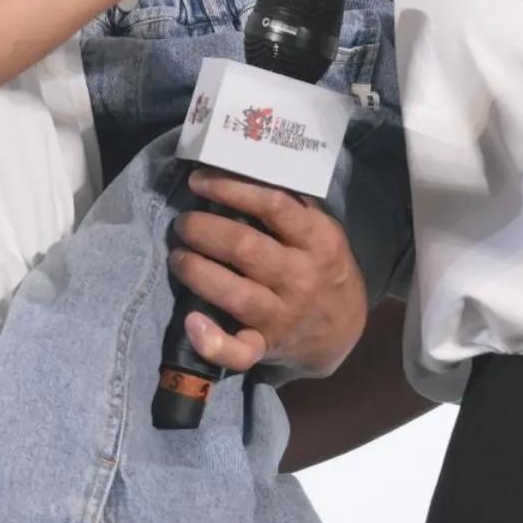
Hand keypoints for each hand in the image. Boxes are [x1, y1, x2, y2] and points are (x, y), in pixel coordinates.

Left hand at [168, 170, 367, 376]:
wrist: (344, 329)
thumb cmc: (323, 266)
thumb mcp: (323, 230)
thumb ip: (291, 205)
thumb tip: (238, 170)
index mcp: (318, 241)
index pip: (273, 205)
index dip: (230, 188)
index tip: (199, 181)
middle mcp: (300, 277)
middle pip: (244, 248)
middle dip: (203, 230)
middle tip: (183, 223)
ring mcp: (283, 315)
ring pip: (234, 293)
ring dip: (196, 270)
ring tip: (178, 256)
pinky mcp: (266, 347)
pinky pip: (239, 352)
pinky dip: (213, 342)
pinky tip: (192, 323)